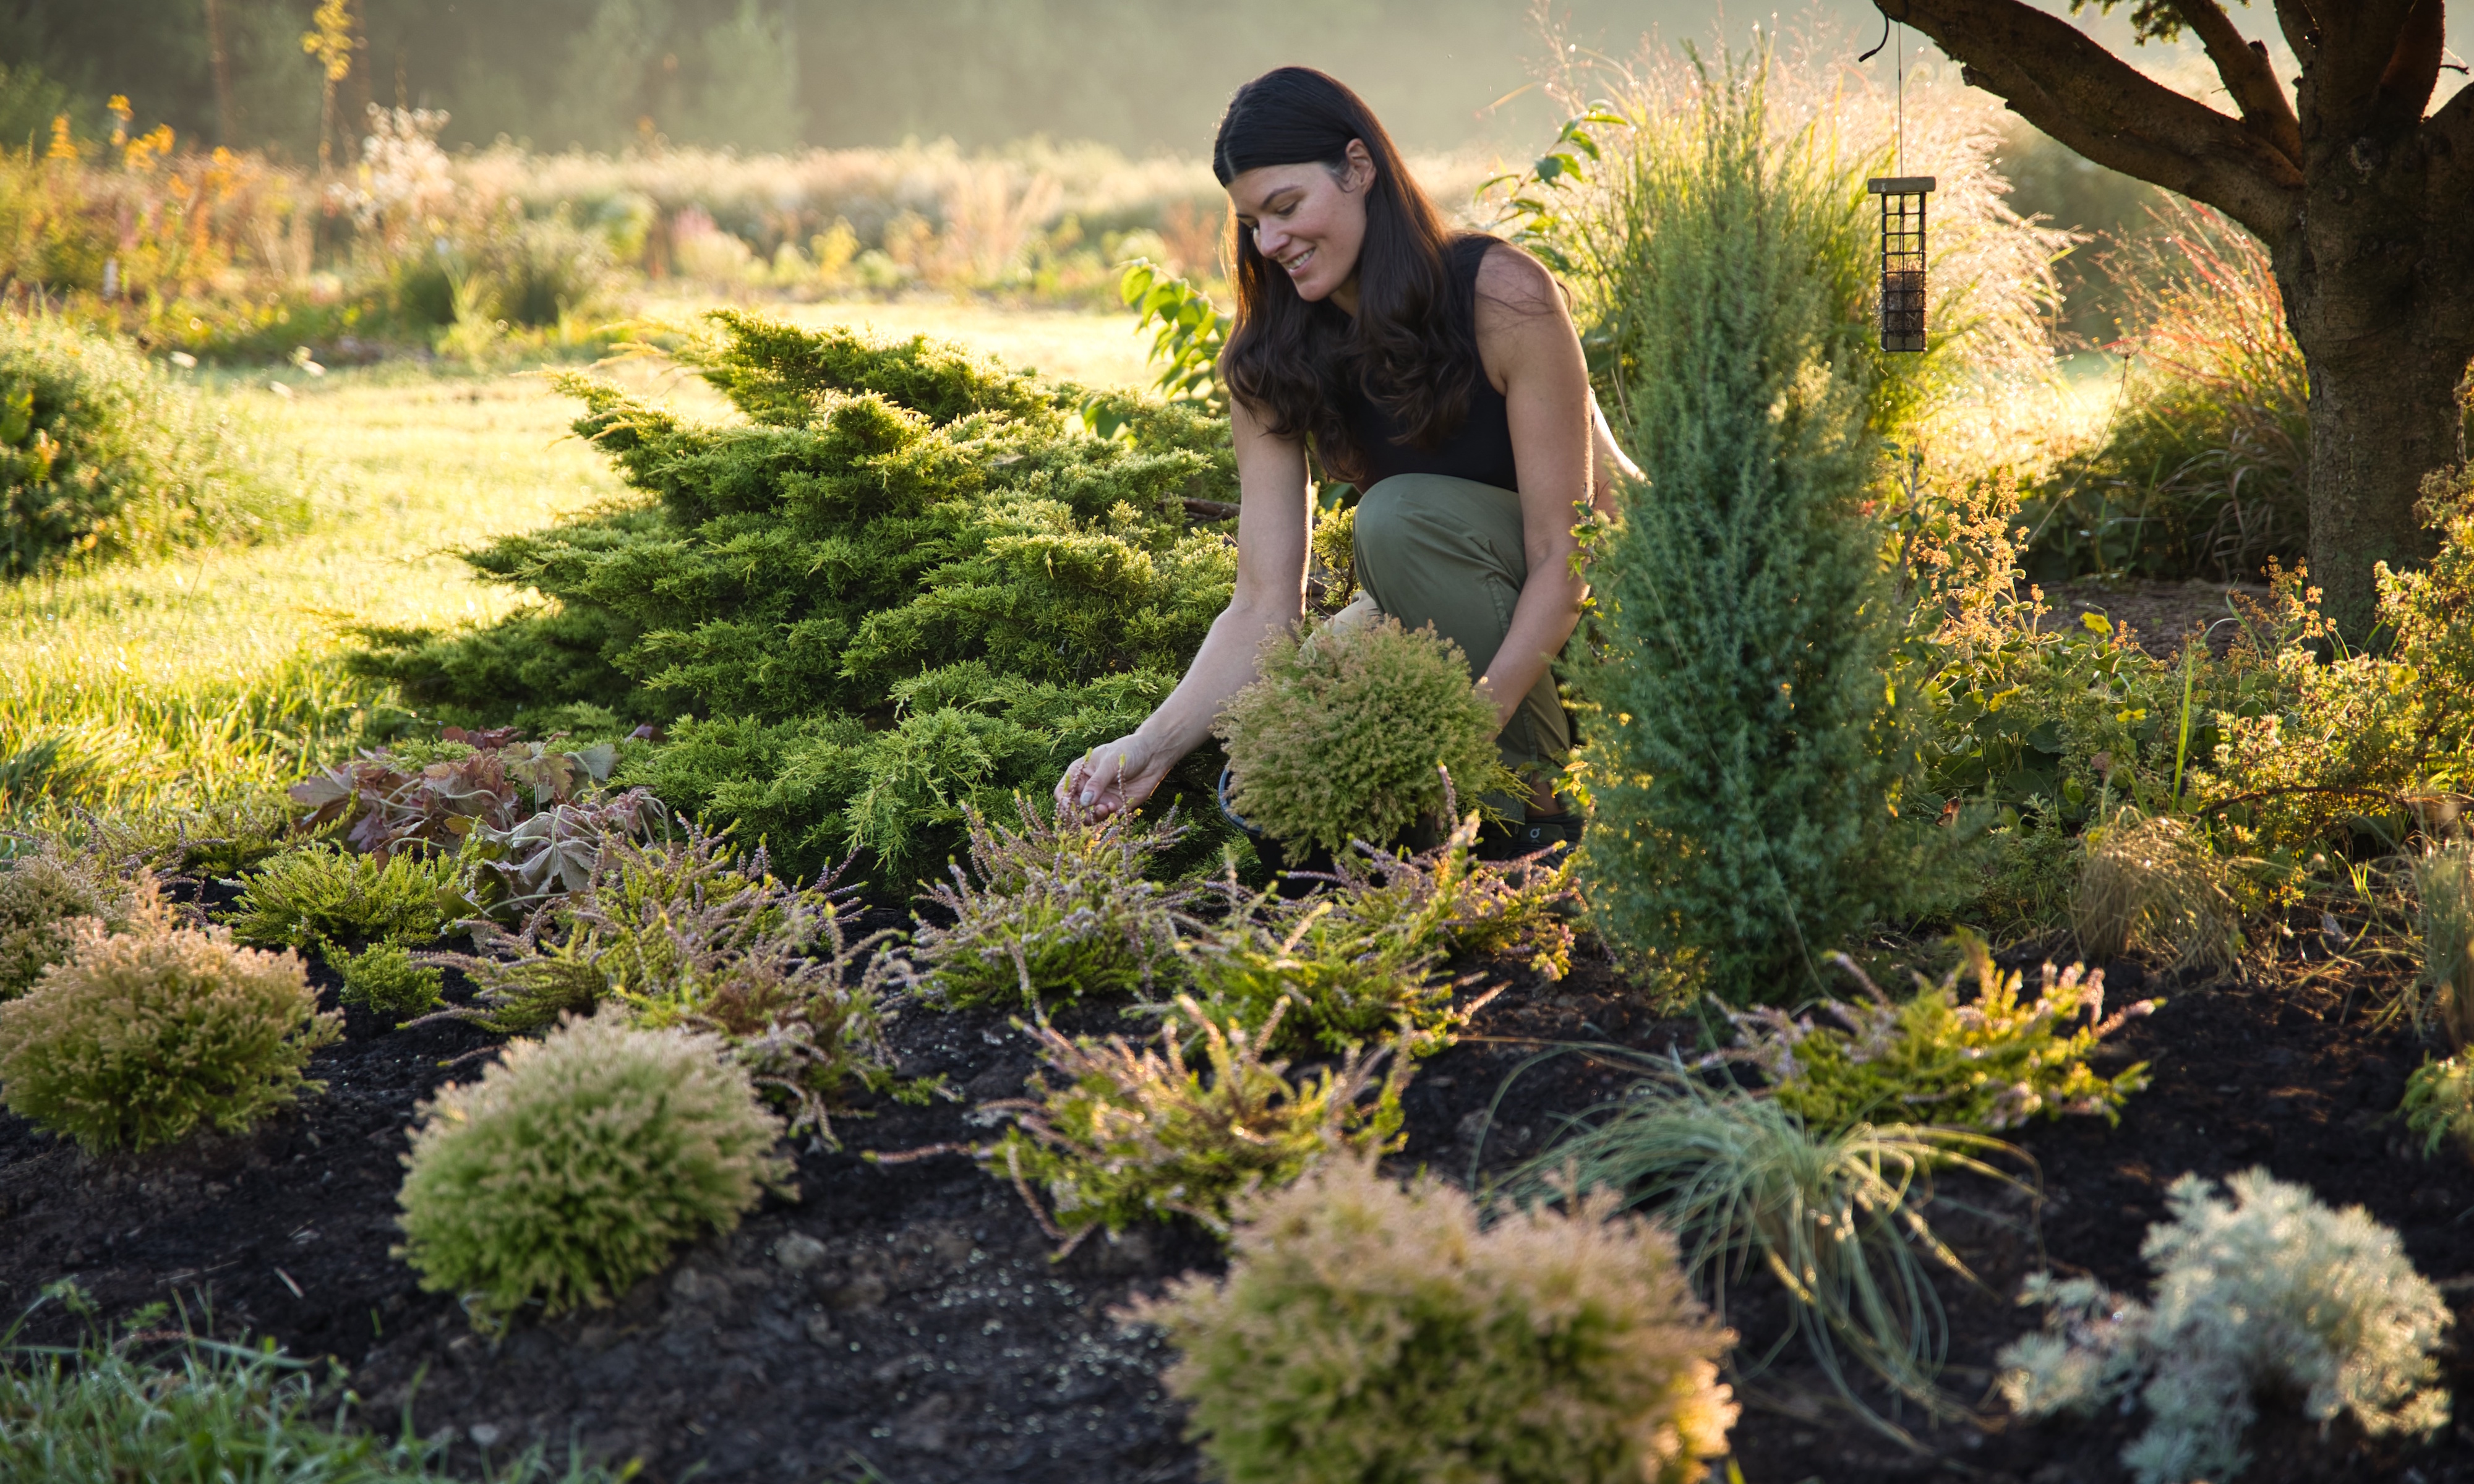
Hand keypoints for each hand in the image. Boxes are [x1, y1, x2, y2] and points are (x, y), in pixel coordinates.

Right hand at [1057, 733, 1174, 819]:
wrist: (1153, 754)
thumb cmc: (1128, 751)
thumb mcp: (1110, 763)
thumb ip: (1097, 782)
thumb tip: (1084, 802)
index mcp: (1080, 773)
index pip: (1063, 791)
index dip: (1064, 801)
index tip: (1070, 807)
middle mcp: (1087, 788)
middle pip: (1074, 808)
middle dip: (1079, 814)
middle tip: (1089, 813)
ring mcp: (1101, 798)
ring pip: (1089, 816)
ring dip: (1094, 817)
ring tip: (1105, 808)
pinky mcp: (1115, 806)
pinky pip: (1106, 817)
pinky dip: (1108, 817)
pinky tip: (1114, 807)